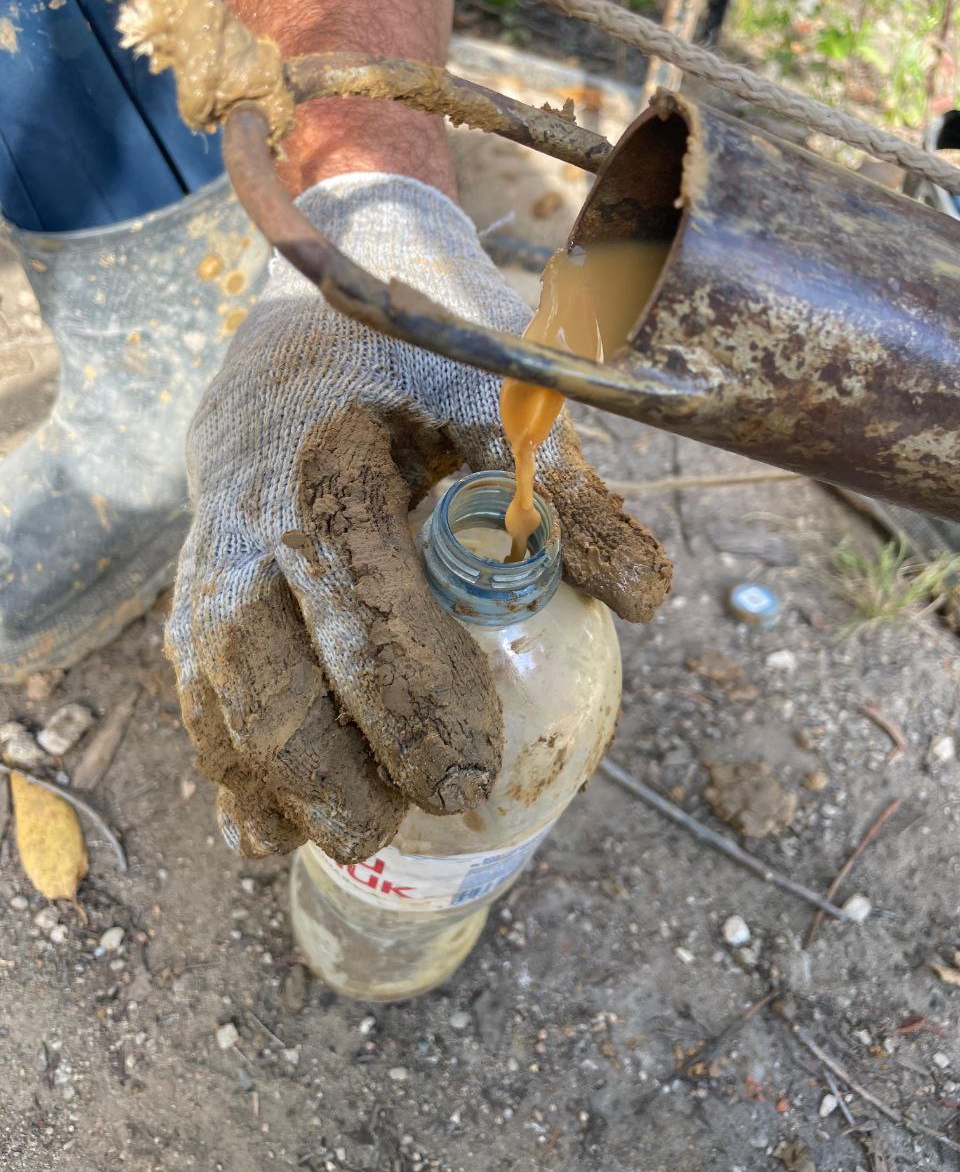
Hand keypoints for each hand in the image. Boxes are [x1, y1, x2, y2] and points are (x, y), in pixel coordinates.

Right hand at [165, 175, 671, 859]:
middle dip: (333, 755)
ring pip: (219, 681)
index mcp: (326, 457)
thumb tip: (645, 599)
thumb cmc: (418, 369)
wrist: (306, 333)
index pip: (361, 592)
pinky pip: (191, 681)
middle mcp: (249, 511)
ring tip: (347, 838)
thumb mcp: (496, 403)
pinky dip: (224, 761)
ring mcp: (210, 550)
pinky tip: (260, 828)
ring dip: (274, 773)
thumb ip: (564, 496)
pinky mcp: (195, 581)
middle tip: (412, 816)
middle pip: (267, 655)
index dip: (410, 692)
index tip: (467, 774)